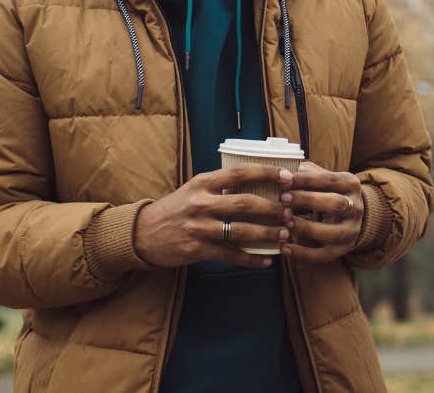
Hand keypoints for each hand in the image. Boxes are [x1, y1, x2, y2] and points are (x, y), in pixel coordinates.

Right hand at [134, 165, 292, 268]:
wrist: (143, 233)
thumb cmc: (177, 207)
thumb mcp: (195, 188)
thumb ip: (221, 185)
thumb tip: (259, 181)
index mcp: (203, 183)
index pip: (239, 173)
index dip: (265, 173)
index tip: (286, 177)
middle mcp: (200, 203)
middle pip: (244, 204)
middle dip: (271, 208)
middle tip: (290, 211)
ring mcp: (198, 228)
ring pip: (239, 232)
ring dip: (266, 234)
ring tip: (284, 234)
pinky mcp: (195, 250)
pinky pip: (229, 256)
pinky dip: (250, 259)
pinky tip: (267, 260)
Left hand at [279, 161, 363, 262]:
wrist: (349, 214)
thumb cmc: (326, 191)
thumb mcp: (321, 178)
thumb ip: (306, 174)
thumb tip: (282, 173)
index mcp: (350, 184)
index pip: (329, 179)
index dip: (305, 180)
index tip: (284, 180)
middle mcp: (356, 207)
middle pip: (336, 204)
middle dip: (308, 201)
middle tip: (283, 199)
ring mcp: (352, 230)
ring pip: (333, 233)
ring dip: (307, 228)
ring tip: (285, 223)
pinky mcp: (344, 249)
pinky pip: (325, 255)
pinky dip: (304, 254)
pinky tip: (285, 249)